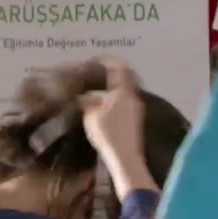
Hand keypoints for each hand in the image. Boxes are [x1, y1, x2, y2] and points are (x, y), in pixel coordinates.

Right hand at [78, 58, 157, 199]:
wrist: (126, 158)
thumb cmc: (108, 133)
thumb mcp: (91, 115)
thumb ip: (86, 101)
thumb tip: (81, 96)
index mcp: (123, 90)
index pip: (119, 67)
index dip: (107, 60)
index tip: (95, 60)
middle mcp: (133, 96)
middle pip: (123, 77)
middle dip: (110, 74)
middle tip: (95, 74)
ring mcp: (136, 109)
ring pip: (124, 91)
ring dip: (111, 88)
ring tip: (95, 91)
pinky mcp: (135, 120)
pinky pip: (124, 102)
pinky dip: (114, 99)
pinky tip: (102, 106)